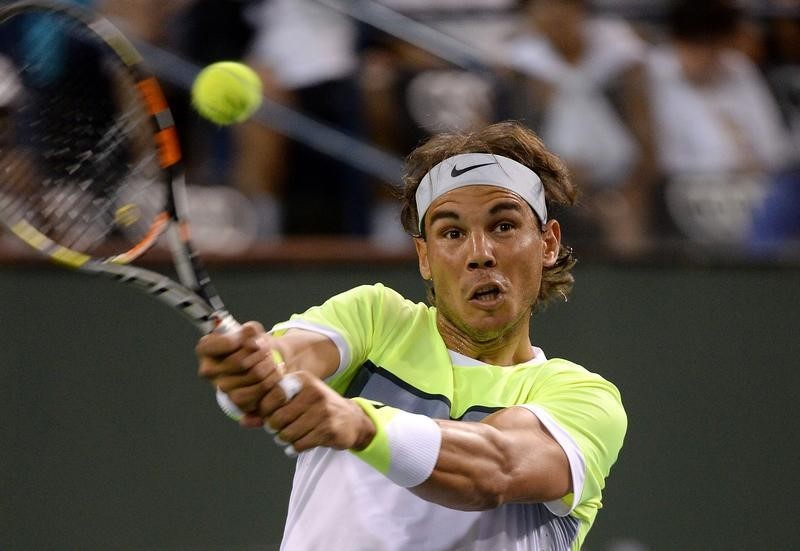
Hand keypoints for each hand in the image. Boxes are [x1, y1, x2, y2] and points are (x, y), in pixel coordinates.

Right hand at [196, 321, 284, 416]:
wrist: (260, 361)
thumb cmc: (250, 343)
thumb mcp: (250, 331)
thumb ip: (250, 332)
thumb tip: (253, 340)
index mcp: (205, 349)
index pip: (229, 343)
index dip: (246, 338)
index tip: (253, 337)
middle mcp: (208, 371)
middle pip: (242, 362)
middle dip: (261, 352)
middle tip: (267, 349)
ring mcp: (222, 388)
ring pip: (255, 375)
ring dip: (270, 365)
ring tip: (272, 360)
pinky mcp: (238, 402)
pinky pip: (261, 391)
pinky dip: (274, 380)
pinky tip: (274, 373)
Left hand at [250, 370, 375, 452]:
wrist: (351, 419)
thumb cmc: (316, 408)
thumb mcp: (296, 401)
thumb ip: (268, 409)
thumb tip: (243, 421)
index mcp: (303, 380)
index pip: (272, 396)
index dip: (265, 411)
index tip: (269, 416)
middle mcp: (314, 392)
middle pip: (277, 418)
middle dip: (274, 428)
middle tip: (278, 430)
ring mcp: (323, 411)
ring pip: (288, 433)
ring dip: (284, 439)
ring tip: (289, 436)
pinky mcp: (329, 429)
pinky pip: (300, 444)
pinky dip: (294, 448)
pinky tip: (298, 444)